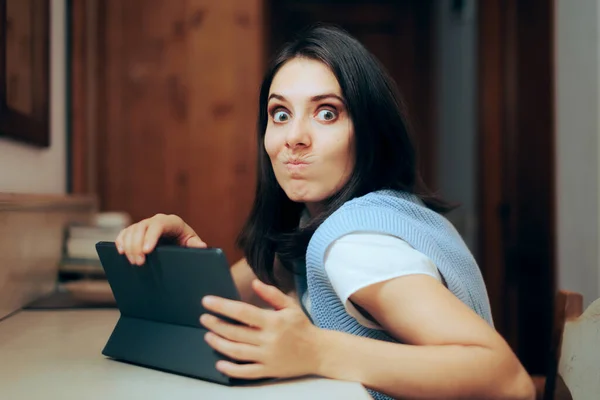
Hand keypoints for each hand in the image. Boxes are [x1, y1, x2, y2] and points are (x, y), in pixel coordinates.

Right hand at [115, 213, 205, 264]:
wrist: (179, 244)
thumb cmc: (187, 243)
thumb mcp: (193, 244)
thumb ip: (196, 245)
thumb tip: (201, 246)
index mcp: (172, 222)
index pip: (159, 225)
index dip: (151, 237)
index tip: (147, 251)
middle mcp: (157, 221)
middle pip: (141, 228)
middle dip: (137, 245)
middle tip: (139, 263)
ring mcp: (145, 225)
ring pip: (131, 231)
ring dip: (129, 247)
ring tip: (134, 263)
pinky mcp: (135, 232)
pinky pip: (124, 233)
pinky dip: (121, 242)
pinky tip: (121, 252)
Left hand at [200, 279, 321, 379]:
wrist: (319, 352)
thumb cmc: (302, 327)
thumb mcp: (290, 306)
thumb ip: (272, 294)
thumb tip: (255, 283)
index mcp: (273, 321)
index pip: (242, 312)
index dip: (222, 306)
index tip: (207, 301)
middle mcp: (269, 340)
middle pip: (235, 332)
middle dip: (216, 325)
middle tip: (204, 318)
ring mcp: (267, 357)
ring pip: (237, 352)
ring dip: (219, 344)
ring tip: (208, 336)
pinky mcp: (268, 370)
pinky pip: (246, 372)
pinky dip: (231, 370)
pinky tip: (219, 364)